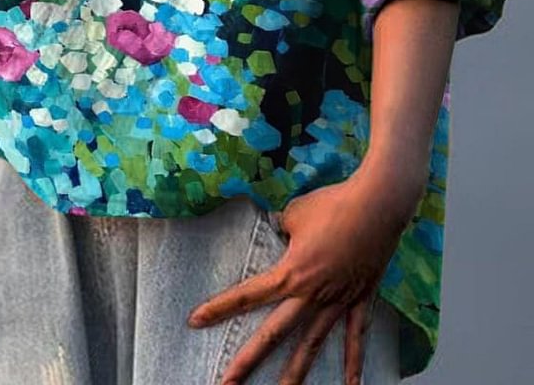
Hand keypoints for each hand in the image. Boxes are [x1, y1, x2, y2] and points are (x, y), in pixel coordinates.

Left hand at [186, 167, 423, 384]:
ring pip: (312, 345)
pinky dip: (354, 362)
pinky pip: (356, 336)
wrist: (377, 204)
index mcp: (291, 273)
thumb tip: (279, 230)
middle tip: (226, 384)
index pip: (248, 295)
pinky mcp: (360, 299)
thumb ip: (281, 227)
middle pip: (273, 334)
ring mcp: (338, 301)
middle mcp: (311, 294)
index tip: (194, 321)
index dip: (219, 308)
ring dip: (296, 375)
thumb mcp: (294, 213)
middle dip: (248, 361)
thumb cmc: (332, 204)